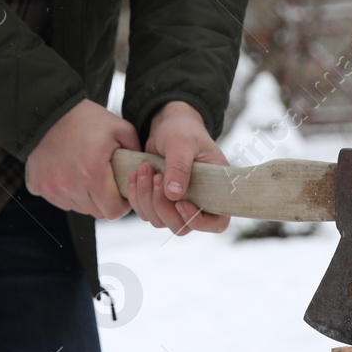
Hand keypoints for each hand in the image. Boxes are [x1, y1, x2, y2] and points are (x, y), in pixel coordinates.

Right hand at [25, 99, 138, 219]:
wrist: (48, 111)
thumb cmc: (84, 118)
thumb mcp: (120, 128)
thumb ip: (136, 152)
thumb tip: (144, 171)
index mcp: (92, 174)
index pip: (113, 211)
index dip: (121, 205)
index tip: (121, 192)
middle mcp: (71, 186)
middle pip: (96, 212)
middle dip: (105, 201)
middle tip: (106, 183)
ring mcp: (53, 188)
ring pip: (79, 208)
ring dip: (87, 198)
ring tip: (87, 175)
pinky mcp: (40, 187)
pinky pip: (61, 201)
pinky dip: (69, 193)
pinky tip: (71, 174)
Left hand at [126, 101, 229, 235]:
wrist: (168, 125)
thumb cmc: (184, 130)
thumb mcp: (183, 143)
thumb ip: (180, 167)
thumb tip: (174, 195)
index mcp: (217, 191)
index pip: (216, 223)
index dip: (198, 221)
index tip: (180, 202)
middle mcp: (200, 203)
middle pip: (181, 227)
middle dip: (163, 206)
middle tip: (156, 176)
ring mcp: (178, 205)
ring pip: (160, 221)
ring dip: (146, 198)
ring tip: (145, 169)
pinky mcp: (160, 202)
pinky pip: (145, 212)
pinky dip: (136, 197)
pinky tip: (135, 175)